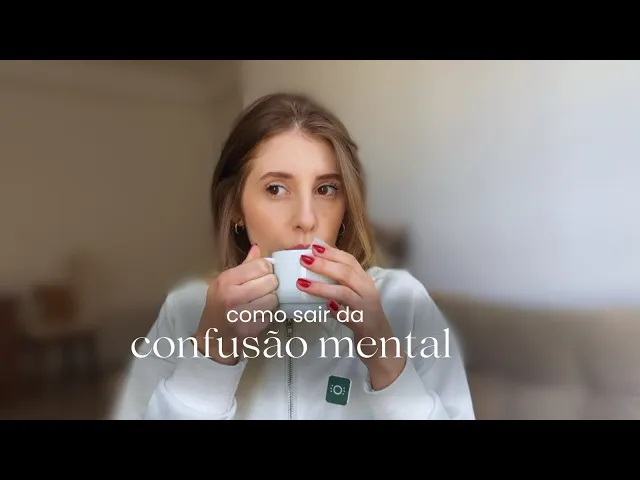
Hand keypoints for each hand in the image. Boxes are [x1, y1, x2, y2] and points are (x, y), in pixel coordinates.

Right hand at [195, 244, 278, 364]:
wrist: (213, 338)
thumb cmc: (219, 307)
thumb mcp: (225, 282)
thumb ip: (244, 265)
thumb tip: (257, 248)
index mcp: (226, 280)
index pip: (261, 265)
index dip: (267, 269)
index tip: (263, 275)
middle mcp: (232, 296)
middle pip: (271, 281)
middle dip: (271, 285)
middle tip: (263, 290)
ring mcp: (241, 314)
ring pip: (274, 299)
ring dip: (271, 300)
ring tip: (261, 302)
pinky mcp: (250, 329)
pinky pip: (271, 315)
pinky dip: (269, 314)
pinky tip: (258, 315)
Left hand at [296, 244, 405, 388]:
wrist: (380, 342)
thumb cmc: (363, 316)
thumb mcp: (354, 295)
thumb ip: (339, 283)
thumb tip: (316, 268)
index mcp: (364, 280)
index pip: (349, 260)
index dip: (331, 252)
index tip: (313, 246)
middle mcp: (367, 290)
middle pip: (346, 272)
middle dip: (324, 264)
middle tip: (304, 260)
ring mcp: (366, 307)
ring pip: (344, 293)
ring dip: (322, 287)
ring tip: (302, 283)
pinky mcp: (363, 323)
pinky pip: (347, 316)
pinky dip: (335, 311)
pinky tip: (324, 308)